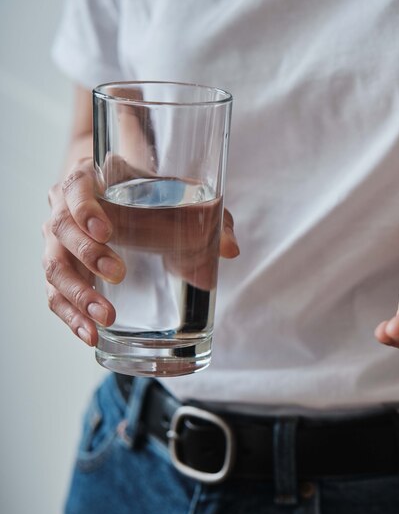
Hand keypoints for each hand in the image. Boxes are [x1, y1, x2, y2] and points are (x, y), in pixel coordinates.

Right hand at [42, 157, 239, 346]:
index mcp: (89, 179)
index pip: (76, 188)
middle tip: (119, 273)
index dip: (85, 208)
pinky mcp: (61, 271)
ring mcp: (57, 241)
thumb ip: (210, 217)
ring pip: (54, 267)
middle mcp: (63, 208)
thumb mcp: (181, 195)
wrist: (124, 196)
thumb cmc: (152, 193)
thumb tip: (231, 249)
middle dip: (88, 255)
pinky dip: (71, 316)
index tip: (107, 230)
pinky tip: (90, 334)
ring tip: (106, 317)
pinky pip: (55, 295)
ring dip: (78, 295)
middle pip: (60, 229)